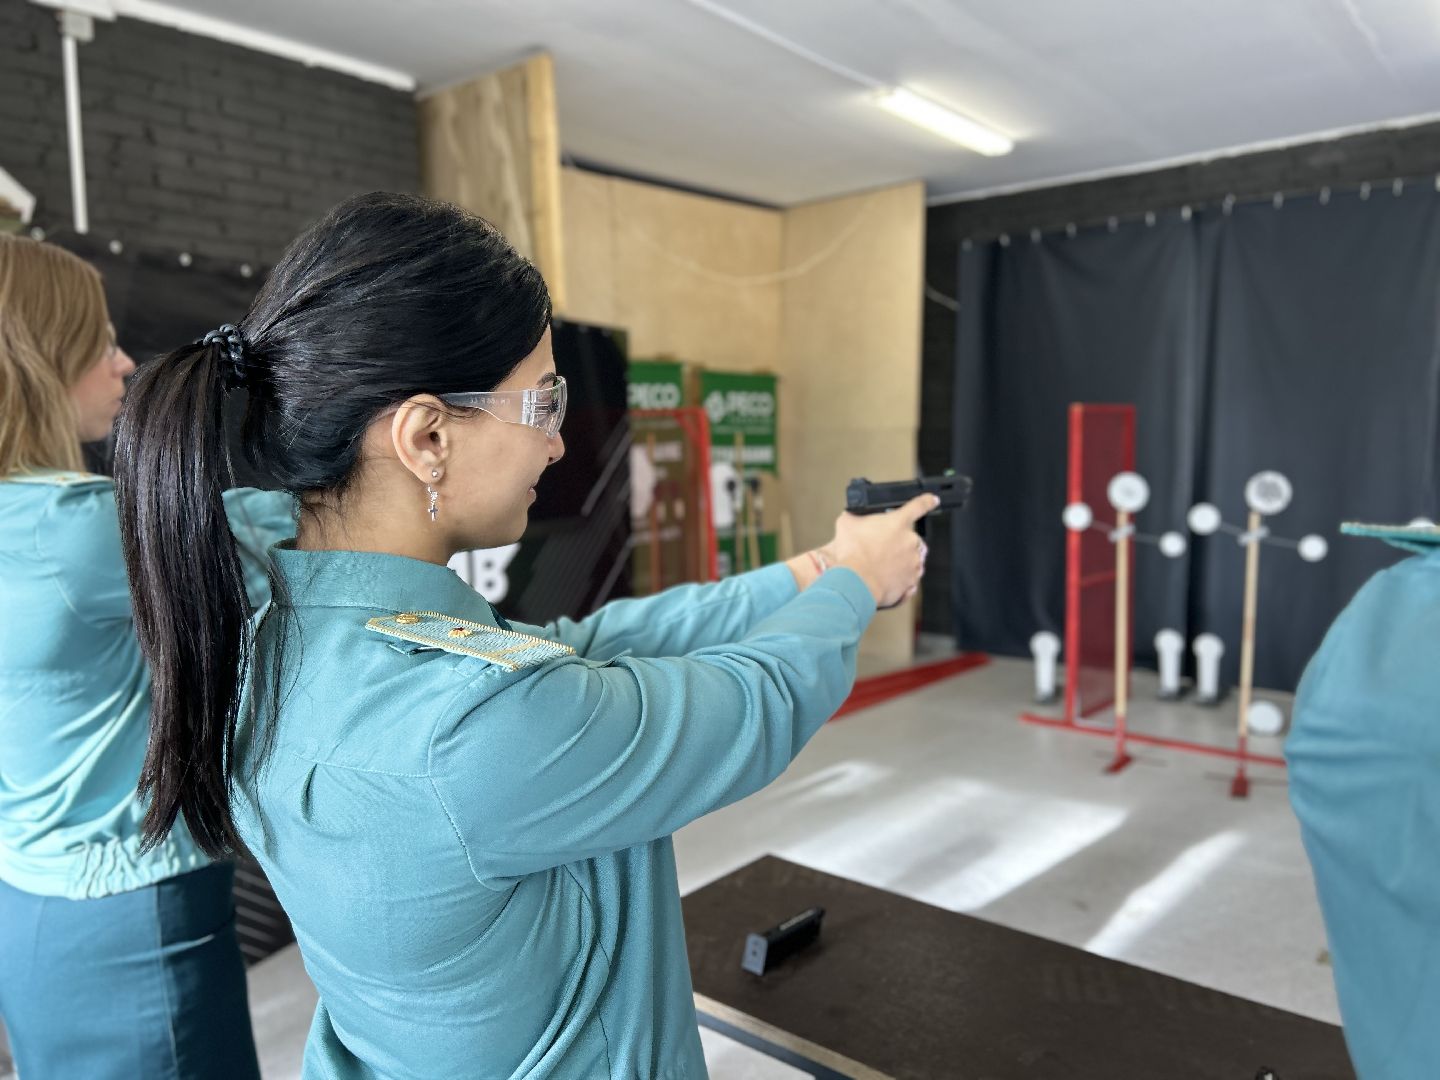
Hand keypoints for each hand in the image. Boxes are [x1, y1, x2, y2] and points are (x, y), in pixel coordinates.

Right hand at [827, 493, 935, 608]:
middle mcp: (910, 542)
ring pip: (911, 559)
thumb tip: (853, 516)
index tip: (932, 500)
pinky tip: (885, 579)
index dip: (927, 501)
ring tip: (880, 566)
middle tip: (880, 549)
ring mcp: (913, 563)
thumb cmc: (853, 554)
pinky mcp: (911, 582)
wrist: (856, 582)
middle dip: (898, 543)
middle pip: (912, 538)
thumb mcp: (847, 524)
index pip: (918, 506)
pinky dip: (899, 579)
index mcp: (898, 523)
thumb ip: (855, 516)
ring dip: (900, 561)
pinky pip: (909, 579)